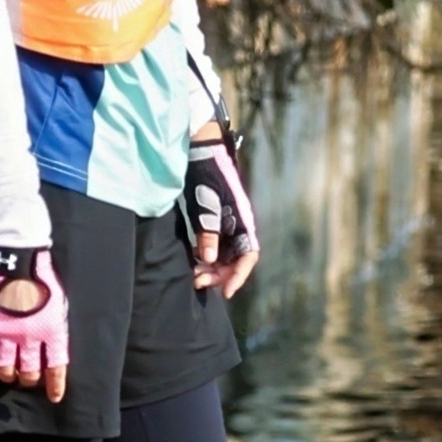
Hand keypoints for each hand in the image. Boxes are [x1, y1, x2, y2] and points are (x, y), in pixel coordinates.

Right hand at [0, 245, 72, 402]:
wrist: (16, 258)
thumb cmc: (42, 278)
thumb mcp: (58, 304)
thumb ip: (56, 327)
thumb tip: (53, 350)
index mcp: (52, 330)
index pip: (56, 367)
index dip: (55, 385)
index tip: (54, 397)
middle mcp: (30, 336)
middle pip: (29, 372)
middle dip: (28, 380)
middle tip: (26, 378)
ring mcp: (6, 333)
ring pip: (6, 368)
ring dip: (8, 375)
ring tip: (8, 373)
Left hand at [186, 123, 259, 297]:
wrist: (199, 150)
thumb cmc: (204, 174)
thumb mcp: (205, 203)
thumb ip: (208, 231)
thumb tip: (210, 259)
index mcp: (241, 220)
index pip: (248, 255)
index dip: (239, 275)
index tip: (225, 291)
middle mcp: (237, 224)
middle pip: (236, 259)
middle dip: (220, 274)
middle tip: (198, 281)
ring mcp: (226, 223)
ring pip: (225, 255)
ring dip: (212, 267)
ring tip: (193, 273)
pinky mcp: (215, 221)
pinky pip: (215, 245)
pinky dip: (205, 256)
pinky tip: (192, 260)